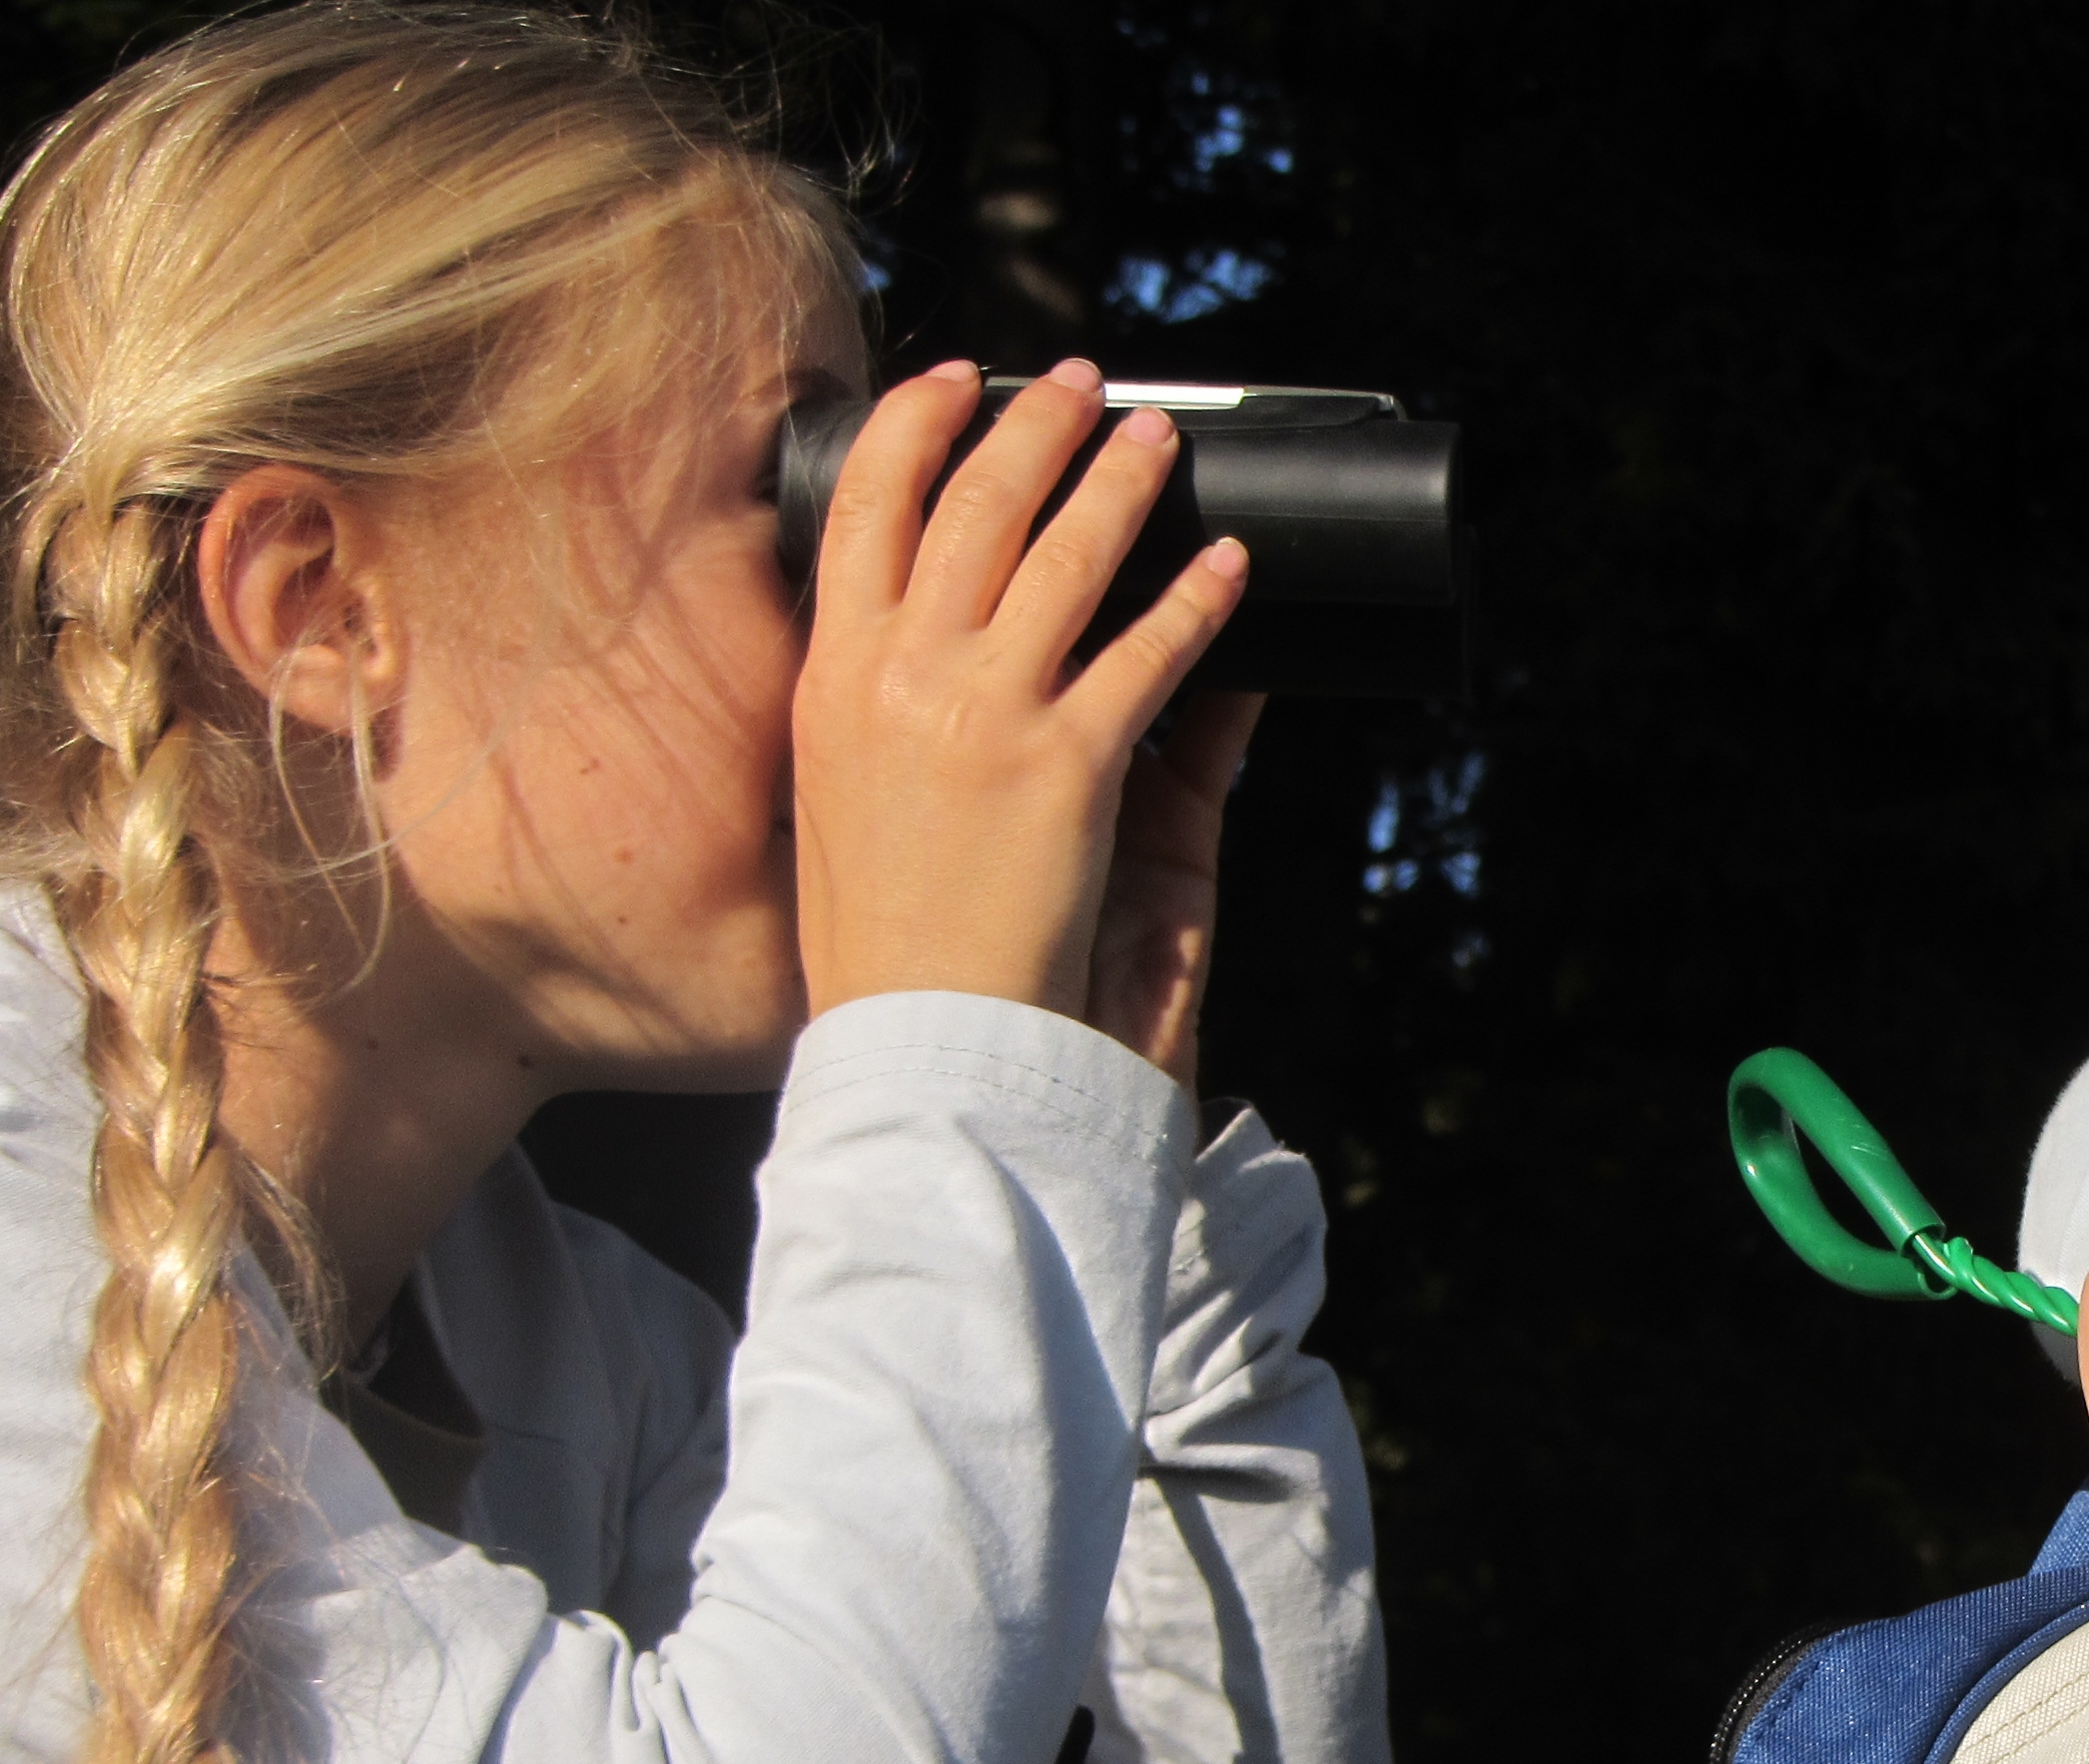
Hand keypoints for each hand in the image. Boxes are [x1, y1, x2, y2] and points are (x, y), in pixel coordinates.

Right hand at [792, 358, 1252, 1036]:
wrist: (923, 1032)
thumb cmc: (884, 930)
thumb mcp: (841, 793)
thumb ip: (871, 704)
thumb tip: (911, 634)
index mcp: (830, 678)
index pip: (863, 509)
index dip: (914, 428)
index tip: (955, 380)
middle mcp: (899, 676)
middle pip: (974, 506)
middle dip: (1036, 428)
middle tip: (1078, 381)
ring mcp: (984, 714)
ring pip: (1065, 555)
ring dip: (1121, 482)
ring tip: (1158, 440)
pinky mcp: (1067, 762)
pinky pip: (1151, 652)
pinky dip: (1199, 600)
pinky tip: (1230, 566)